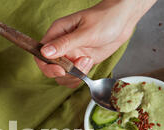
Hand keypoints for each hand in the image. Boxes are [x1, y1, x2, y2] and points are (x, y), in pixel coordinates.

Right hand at [35, 0, 155, 87]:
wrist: (123, 21)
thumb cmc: (105, 19)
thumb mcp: (85, 32)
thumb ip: (65, 43)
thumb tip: (45, 52)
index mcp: (57, 33)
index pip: (40, 54)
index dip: (47, 65)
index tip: (61, 70)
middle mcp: (61, 46)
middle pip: (50, 69)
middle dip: (64, 73)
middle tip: (79, 66)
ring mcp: (70, 55)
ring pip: (62, 76)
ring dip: (74, 75)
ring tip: (87, 61)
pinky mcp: (80, 63)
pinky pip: (74, 77)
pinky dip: (80, 77)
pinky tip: (89, 64)